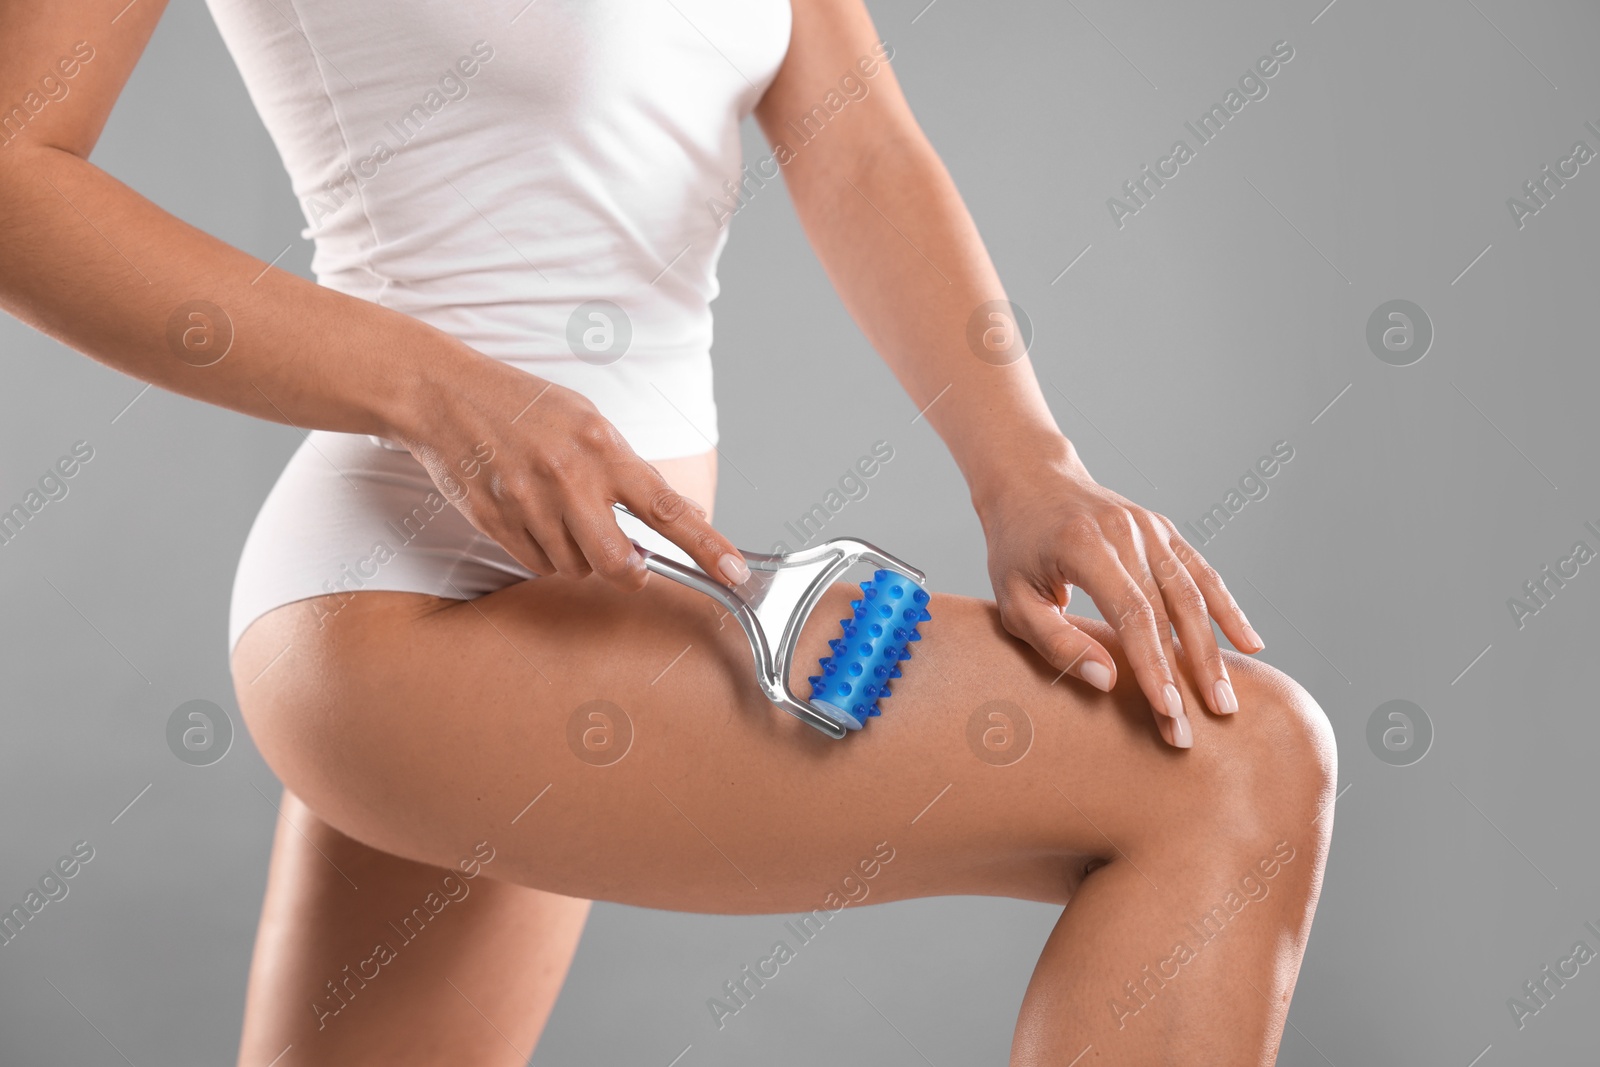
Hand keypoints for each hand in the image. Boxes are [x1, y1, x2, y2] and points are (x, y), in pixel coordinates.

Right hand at [389, 353, 749, 590]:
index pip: (667, 508)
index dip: (707, 546)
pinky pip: (537, 565)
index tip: (735, 573)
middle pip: (618, 565)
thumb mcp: (588, 420)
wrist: (444, 395)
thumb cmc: (523, 406)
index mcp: (602, 448)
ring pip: (575, 568)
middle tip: (630, 561)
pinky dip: (545, 554)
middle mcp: (569, 479)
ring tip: (560, 512)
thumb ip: (630, 470)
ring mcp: (528, 504)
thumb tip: (678, 514)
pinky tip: (531, 516)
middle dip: (630, 572)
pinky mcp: (495, 523)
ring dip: (580, 556)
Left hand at [977, 445, 1263, 747]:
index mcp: (1085, 546)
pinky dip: (1227, 608)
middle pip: (1170, 610)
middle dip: (1188, 672)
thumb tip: (1109, 682)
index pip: (1133, 615)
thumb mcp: (1014, 600)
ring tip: (1226, 700)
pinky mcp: (1162, 529)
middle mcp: (1126, 532)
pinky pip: (1202, 571)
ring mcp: (1149, 527)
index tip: (1170, 711)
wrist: (1029, 479)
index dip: (1154, 666)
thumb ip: (1057, 642)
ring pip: (1194, 593)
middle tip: (1203, 723)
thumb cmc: (1015, 549)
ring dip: (1213, 650)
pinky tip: (1250, 643)